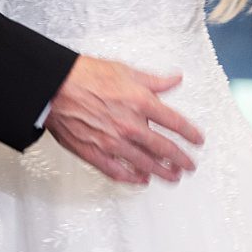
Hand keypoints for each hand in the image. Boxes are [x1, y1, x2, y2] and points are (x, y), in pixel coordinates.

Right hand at [44, 55, 205, 184]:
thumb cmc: (85, 76)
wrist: (54, 88)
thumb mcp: (126, 71)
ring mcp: (112, 142)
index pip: (174, 122)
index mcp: (140, 103)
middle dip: (180, 159)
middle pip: (163, 148)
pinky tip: (141, 180)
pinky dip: (131, 178)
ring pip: (144, 163)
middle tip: (189, 166)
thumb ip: (154, 81)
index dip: (189, 133)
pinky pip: (117, 171)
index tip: (197, 140)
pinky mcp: (94, 153)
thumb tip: (175, 80)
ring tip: (173, 177)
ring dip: (162, 172)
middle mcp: (129, 125)